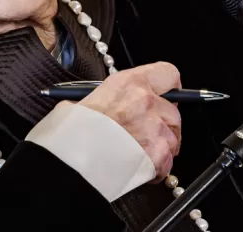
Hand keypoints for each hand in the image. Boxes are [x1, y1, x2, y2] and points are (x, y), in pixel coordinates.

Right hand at [78, 62, 181, 180]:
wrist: (68, 160)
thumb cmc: (71, 132)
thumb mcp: (83, 100)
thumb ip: (105, 98)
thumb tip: (105, 102)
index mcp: (129, 82)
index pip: (168, 73)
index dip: (169, 87)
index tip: (166, 96)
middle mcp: (145, 101)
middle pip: (173, 112)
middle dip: (164, 124)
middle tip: (148, 133)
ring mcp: (154, 128)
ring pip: (174, 139)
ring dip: (161, 147)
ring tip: (141, 154)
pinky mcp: (157, 154)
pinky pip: (168, 163)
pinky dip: (158, 168)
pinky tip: (141, 168)